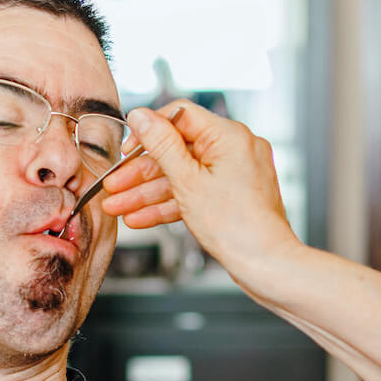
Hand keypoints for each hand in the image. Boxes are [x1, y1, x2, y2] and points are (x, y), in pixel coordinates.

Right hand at [100, 101, 302, 284]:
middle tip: (115, 184)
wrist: (265, 264)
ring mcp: (235, 173)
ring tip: (119, 207)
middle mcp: (235, 149)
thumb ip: (161, 145)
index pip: (180, 116)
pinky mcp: (232, 195)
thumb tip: (142, 116)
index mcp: (229, 136)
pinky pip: (195, 192)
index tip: (127, 147)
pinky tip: (142, 217)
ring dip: (148, 192)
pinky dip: (170, 203)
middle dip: (142, 172)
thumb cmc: (237, 226)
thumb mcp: (187, 182)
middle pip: (177, 150)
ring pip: (183, 175)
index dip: (149, 130)